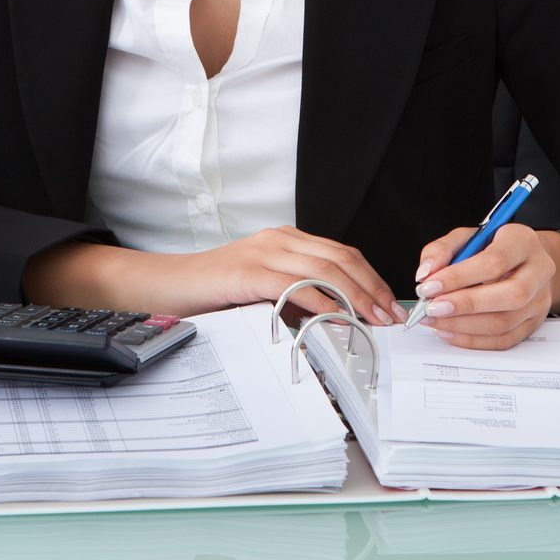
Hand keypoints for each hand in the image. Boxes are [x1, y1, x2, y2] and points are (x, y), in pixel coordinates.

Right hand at [148, 226, 407, 325]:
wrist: (167, 285)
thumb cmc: (214, 291)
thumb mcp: (263, 290)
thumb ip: (296, 296)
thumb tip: (337, 317)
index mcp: (286, 239)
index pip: (342, 253)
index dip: (371, 278)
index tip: (389, 305)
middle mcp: (279, 240)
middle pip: (341, 259)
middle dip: (373, 288)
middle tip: (392, 315)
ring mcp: (264, 253)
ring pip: (325, 270)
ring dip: (357, 297)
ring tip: (374, 320)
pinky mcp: (248, 273)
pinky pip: (294, 285)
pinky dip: (321, 302)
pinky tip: (336, 318)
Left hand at [411, 223, 555, 348]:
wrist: (523, 261)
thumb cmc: (491, 247)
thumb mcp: (466, 237)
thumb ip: (442, 250)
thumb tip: (426, 273)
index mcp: (522, 240)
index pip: (494, 262)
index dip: (459, 277)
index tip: (429, 286)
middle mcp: (539, 270)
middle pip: (509, 295)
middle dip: (464, 305)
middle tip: (431, 308)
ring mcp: (540, 300)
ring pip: (505, 322)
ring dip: (463, 325)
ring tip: (435, 320)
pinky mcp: (534, 323)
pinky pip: (504, 340)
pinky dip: (473, 340)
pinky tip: (449, 331)